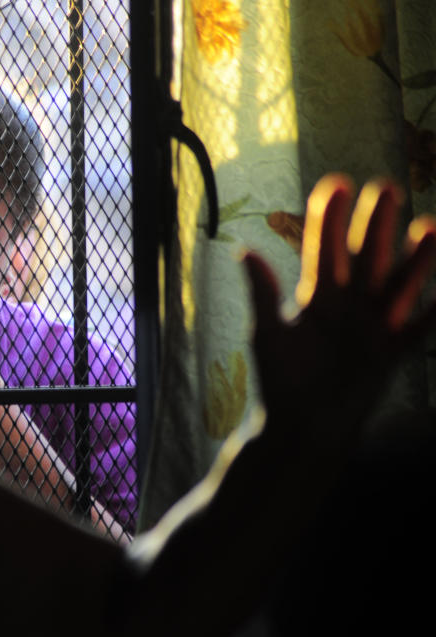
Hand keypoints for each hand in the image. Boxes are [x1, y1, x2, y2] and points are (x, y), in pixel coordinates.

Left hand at [243, 174, 435, 446]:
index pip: (322, 249)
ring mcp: (373, 327)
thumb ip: (262, 295)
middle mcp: (347, 305)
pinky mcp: (391, 354)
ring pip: (398, 284)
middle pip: (365, 257)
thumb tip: (244, 251)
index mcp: (314, 297)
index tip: (337, 184)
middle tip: (386, 188)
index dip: (329, 220)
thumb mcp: (268, 335)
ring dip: (416, 258)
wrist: (302, 427)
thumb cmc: (280, 380)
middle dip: (375, 225)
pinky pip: (421, 328)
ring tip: (431, 226)